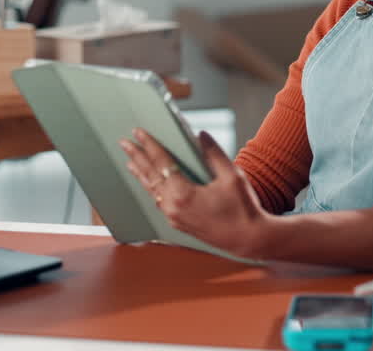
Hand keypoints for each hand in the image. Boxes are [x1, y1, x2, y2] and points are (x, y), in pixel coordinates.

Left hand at [120, 128, 270, 258]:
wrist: (248, 239)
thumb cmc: (242, 208)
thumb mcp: (232, 176)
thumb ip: (213, 154)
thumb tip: (200, 135)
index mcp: (183, 194)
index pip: (161, 162)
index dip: (149, 145)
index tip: (138, 132)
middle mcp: (173, 207)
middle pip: (150, 176)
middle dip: (137, 157)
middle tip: (124, 142)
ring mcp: (174, 217)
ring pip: (152, 190)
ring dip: (141, 173)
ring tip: (130, 160)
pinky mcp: (179, 224)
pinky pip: (159, 201)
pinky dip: (151, 188)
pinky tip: (149, 183)